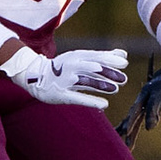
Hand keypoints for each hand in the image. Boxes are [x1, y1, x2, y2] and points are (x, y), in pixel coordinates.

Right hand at [10, 48, 127, 108]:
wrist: (35, 75)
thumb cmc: (63, 67)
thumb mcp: (81, 58)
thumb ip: (102, 57)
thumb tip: (124, 54)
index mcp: (76, 56)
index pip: (95, 56)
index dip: (110, 59)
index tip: (125, 63)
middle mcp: (71, 66)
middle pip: (92, 68)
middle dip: (108, 72)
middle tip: (123, 79)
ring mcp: (65, 79)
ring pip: (85, 81)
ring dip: (101, 85)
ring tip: (115, 89)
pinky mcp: (61, 93)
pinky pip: (77, 97)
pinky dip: (91, 101)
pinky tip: (104, 104)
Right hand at [115, 56, 160, 146]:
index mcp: (158, 88)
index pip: (153, 102)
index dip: (151, 114)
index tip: (150, 128)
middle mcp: (146, 93)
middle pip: (137, 108)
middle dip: (131, 122)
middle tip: (127, 134)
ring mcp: (141, 99)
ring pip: (132, 115)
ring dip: (127, 128)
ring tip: (124, 143)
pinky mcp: (139, 105)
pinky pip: (132, 117)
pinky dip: (126, 125)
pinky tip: (118, 135)